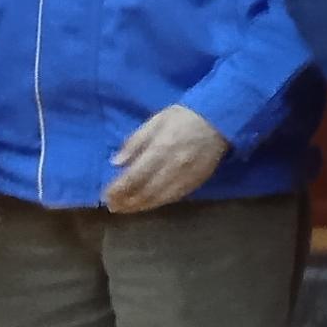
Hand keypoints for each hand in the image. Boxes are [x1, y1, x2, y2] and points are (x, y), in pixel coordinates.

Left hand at [104, 104, 227, 213]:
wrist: (220, 121)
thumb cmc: (184, 118)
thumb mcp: (156, 120)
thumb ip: (135, 142)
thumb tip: (116, 162)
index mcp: (160, 150)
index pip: (133, 177)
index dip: (117, 189)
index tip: (106, 195)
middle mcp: (172, 168)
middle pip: (144, 192)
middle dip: (125, 202)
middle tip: (112, 206)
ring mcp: (185, 178)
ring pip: (157, 199)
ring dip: (139, 206)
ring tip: (125, 208)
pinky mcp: (195, 183)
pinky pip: (172, 198)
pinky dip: (156, 204)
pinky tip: (147, 204)